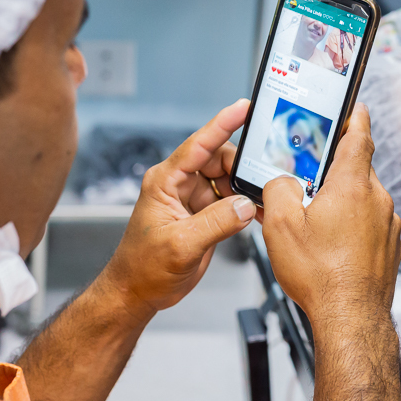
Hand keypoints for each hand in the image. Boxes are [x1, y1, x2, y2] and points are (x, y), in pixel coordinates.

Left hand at [101, 99, 256, 317]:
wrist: (137, 293)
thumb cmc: (143, 269)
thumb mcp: (180, 245)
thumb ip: (215, 223)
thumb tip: (244, 205)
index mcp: (165, 182)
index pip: (198, 145)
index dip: (222, 124)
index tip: (243, 107)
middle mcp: (179, 185)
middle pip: (219, 159)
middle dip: (242, 168)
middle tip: (263, 179)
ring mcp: (193, 199)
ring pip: (228, 179)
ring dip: (246, 189)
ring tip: (262, 202)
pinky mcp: (204, 214)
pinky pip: (231, 201)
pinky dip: (245, 206)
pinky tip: (257, 214)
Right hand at [261, 103, 400, 326]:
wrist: (350, 320)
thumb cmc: (320, 275)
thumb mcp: (280, 225)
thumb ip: (277, 189)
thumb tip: (282, 183)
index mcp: (353, 185)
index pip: (360, 135)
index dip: (355, 117)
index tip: (354, 107)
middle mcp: (377, 200)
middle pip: (357, 169)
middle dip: (334, 171)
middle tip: (310, 179)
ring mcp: (388, 225)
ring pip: (363, 199)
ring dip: (342, 202)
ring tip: (315, 222)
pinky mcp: (390, 248)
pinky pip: (370, 225)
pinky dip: (352, 226)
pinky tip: (331, 245)